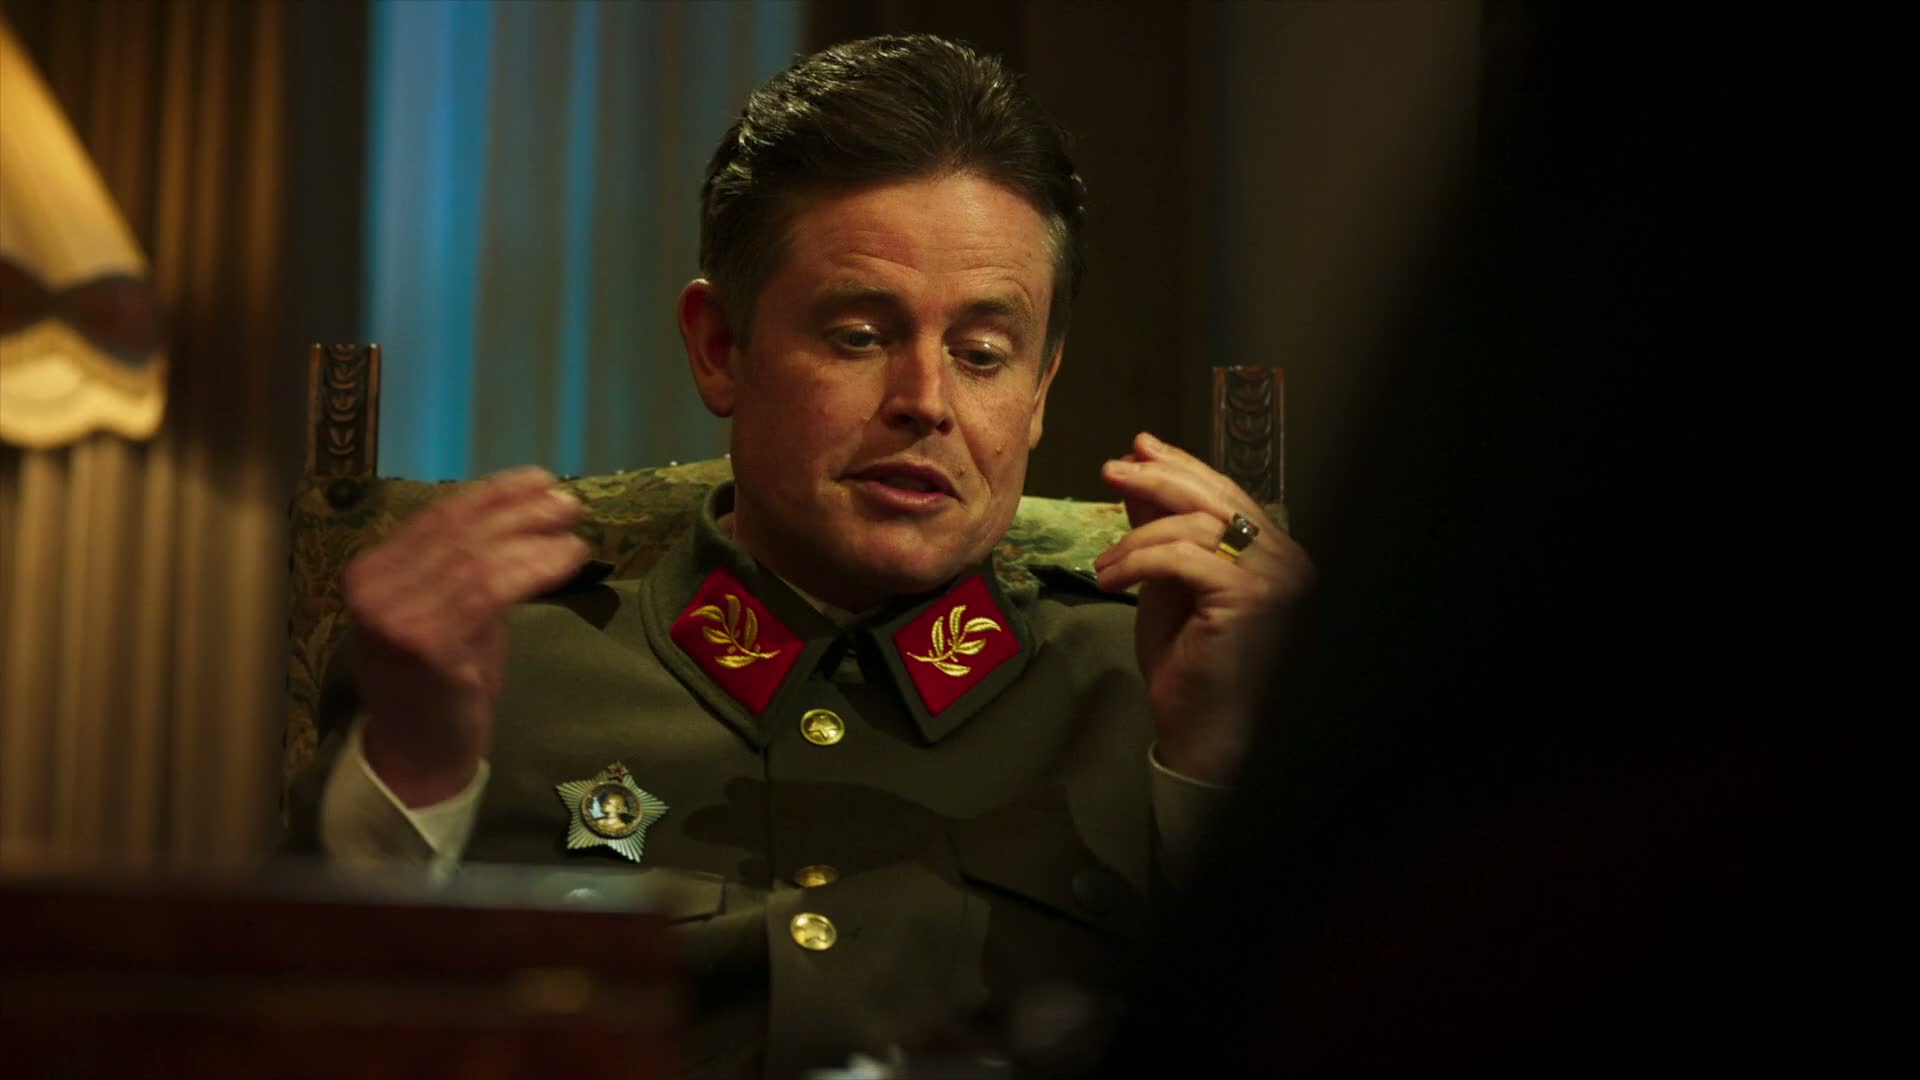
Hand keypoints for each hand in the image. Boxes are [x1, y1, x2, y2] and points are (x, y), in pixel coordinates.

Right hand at [343, 467, 589, 805]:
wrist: (415, 757)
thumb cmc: (437, 687)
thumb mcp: (445, 614)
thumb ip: (465, 569)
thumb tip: (522, 519)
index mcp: (371, 571)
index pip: (439, 516)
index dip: (493, 494)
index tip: (539, 480)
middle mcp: (375, 585)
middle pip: (460, 530)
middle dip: (520, 509)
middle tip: (569, 501)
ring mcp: (395, 613)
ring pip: (479, 555)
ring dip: (536, 535)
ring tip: (575, 527)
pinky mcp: (426, 640)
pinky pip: (492, 587)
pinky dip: (538, 565)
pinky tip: (569, 558)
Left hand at [1094, 432, 1313, 783]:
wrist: (1205, 735)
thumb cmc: (1192, 670)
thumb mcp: (1169, 588)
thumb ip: (1161, 535)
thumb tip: (1138, 480)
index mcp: (1276, 556)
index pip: (1229, 496)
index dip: (1183, 468)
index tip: (1139, 449)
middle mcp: (1289, 561)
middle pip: (1218, 500)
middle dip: (1160, 477)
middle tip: (1112, 468)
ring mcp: (1277, 579)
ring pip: (1197, 527)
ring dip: (1137, 537)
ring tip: (1103, 565)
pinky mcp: (1252, 599)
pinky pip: (1183, 559)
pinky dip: (1138, 561)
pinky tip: (1110, 579)